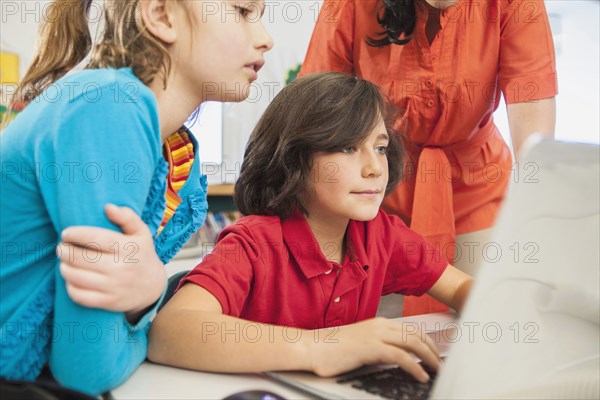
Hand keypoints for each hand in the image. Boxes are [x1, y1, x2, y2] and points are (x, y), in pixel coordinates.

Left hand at [57, 204, 166, 321]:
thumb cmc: (141, 254)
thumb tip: (107, 207)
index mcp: (127, 248)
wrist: (152, 286)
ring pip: (77, 277)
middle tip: (61, 247)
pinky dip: (70, 287)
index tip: (66, 233)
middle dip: (65, 251)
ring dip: (64, 268)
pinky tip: (71, 279)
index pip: (96, 238)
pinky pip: (80, 296)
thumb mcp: (141, 232)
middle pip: (81, 259)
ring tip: (64, 262)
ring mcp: (114, 287)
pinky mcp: (108, 302)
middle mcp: (120, 268)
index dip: (76, 234)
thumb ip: (127, 216)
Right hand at [308, 317, 440, 381]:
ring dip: (429, 358)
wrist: (313, 348)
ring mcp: (376, 335)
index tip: (435, 354)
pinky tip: (421, 376)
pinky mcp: (372, 348)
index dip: (427, 341)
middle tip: (441, 364)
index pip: (411, 330)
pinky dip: (415, 367)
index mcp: (378, 323)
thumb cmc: (333, 349)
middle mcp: (380, 325)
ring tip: (437, 370)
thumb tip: (393, 358)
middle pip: (417, 335)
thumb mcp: (361, 345)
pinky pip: (401, 357)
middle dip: (433, 350)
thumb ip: (378, 347)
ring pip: (413, 343)